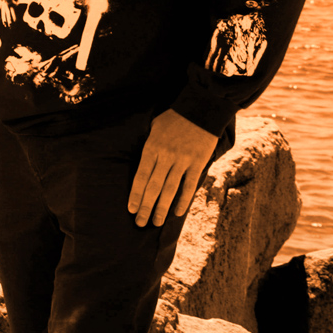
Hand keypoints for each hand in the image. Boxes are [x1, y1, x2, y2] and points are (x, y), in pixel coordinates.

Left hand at [128, 109, 218, 227]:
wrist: (201, 109)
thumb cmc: (173, 118)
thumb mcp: (153, 128)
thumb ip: (148, 147)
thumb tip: (141, 164)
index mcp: (151, 148)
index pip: (140, 177)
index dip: (135, 195)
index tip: (131, 209)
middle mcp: (166, 156)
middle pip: (153, 187)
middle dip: (146, 207)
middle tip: (140, 223)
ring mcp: (183, 160)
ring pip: (170, 189)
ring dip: (162, 208)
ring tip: (155, 222)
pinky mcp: (198, 162)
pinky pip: (190, 185)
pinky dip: (183, 200)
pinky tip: (177, 212)